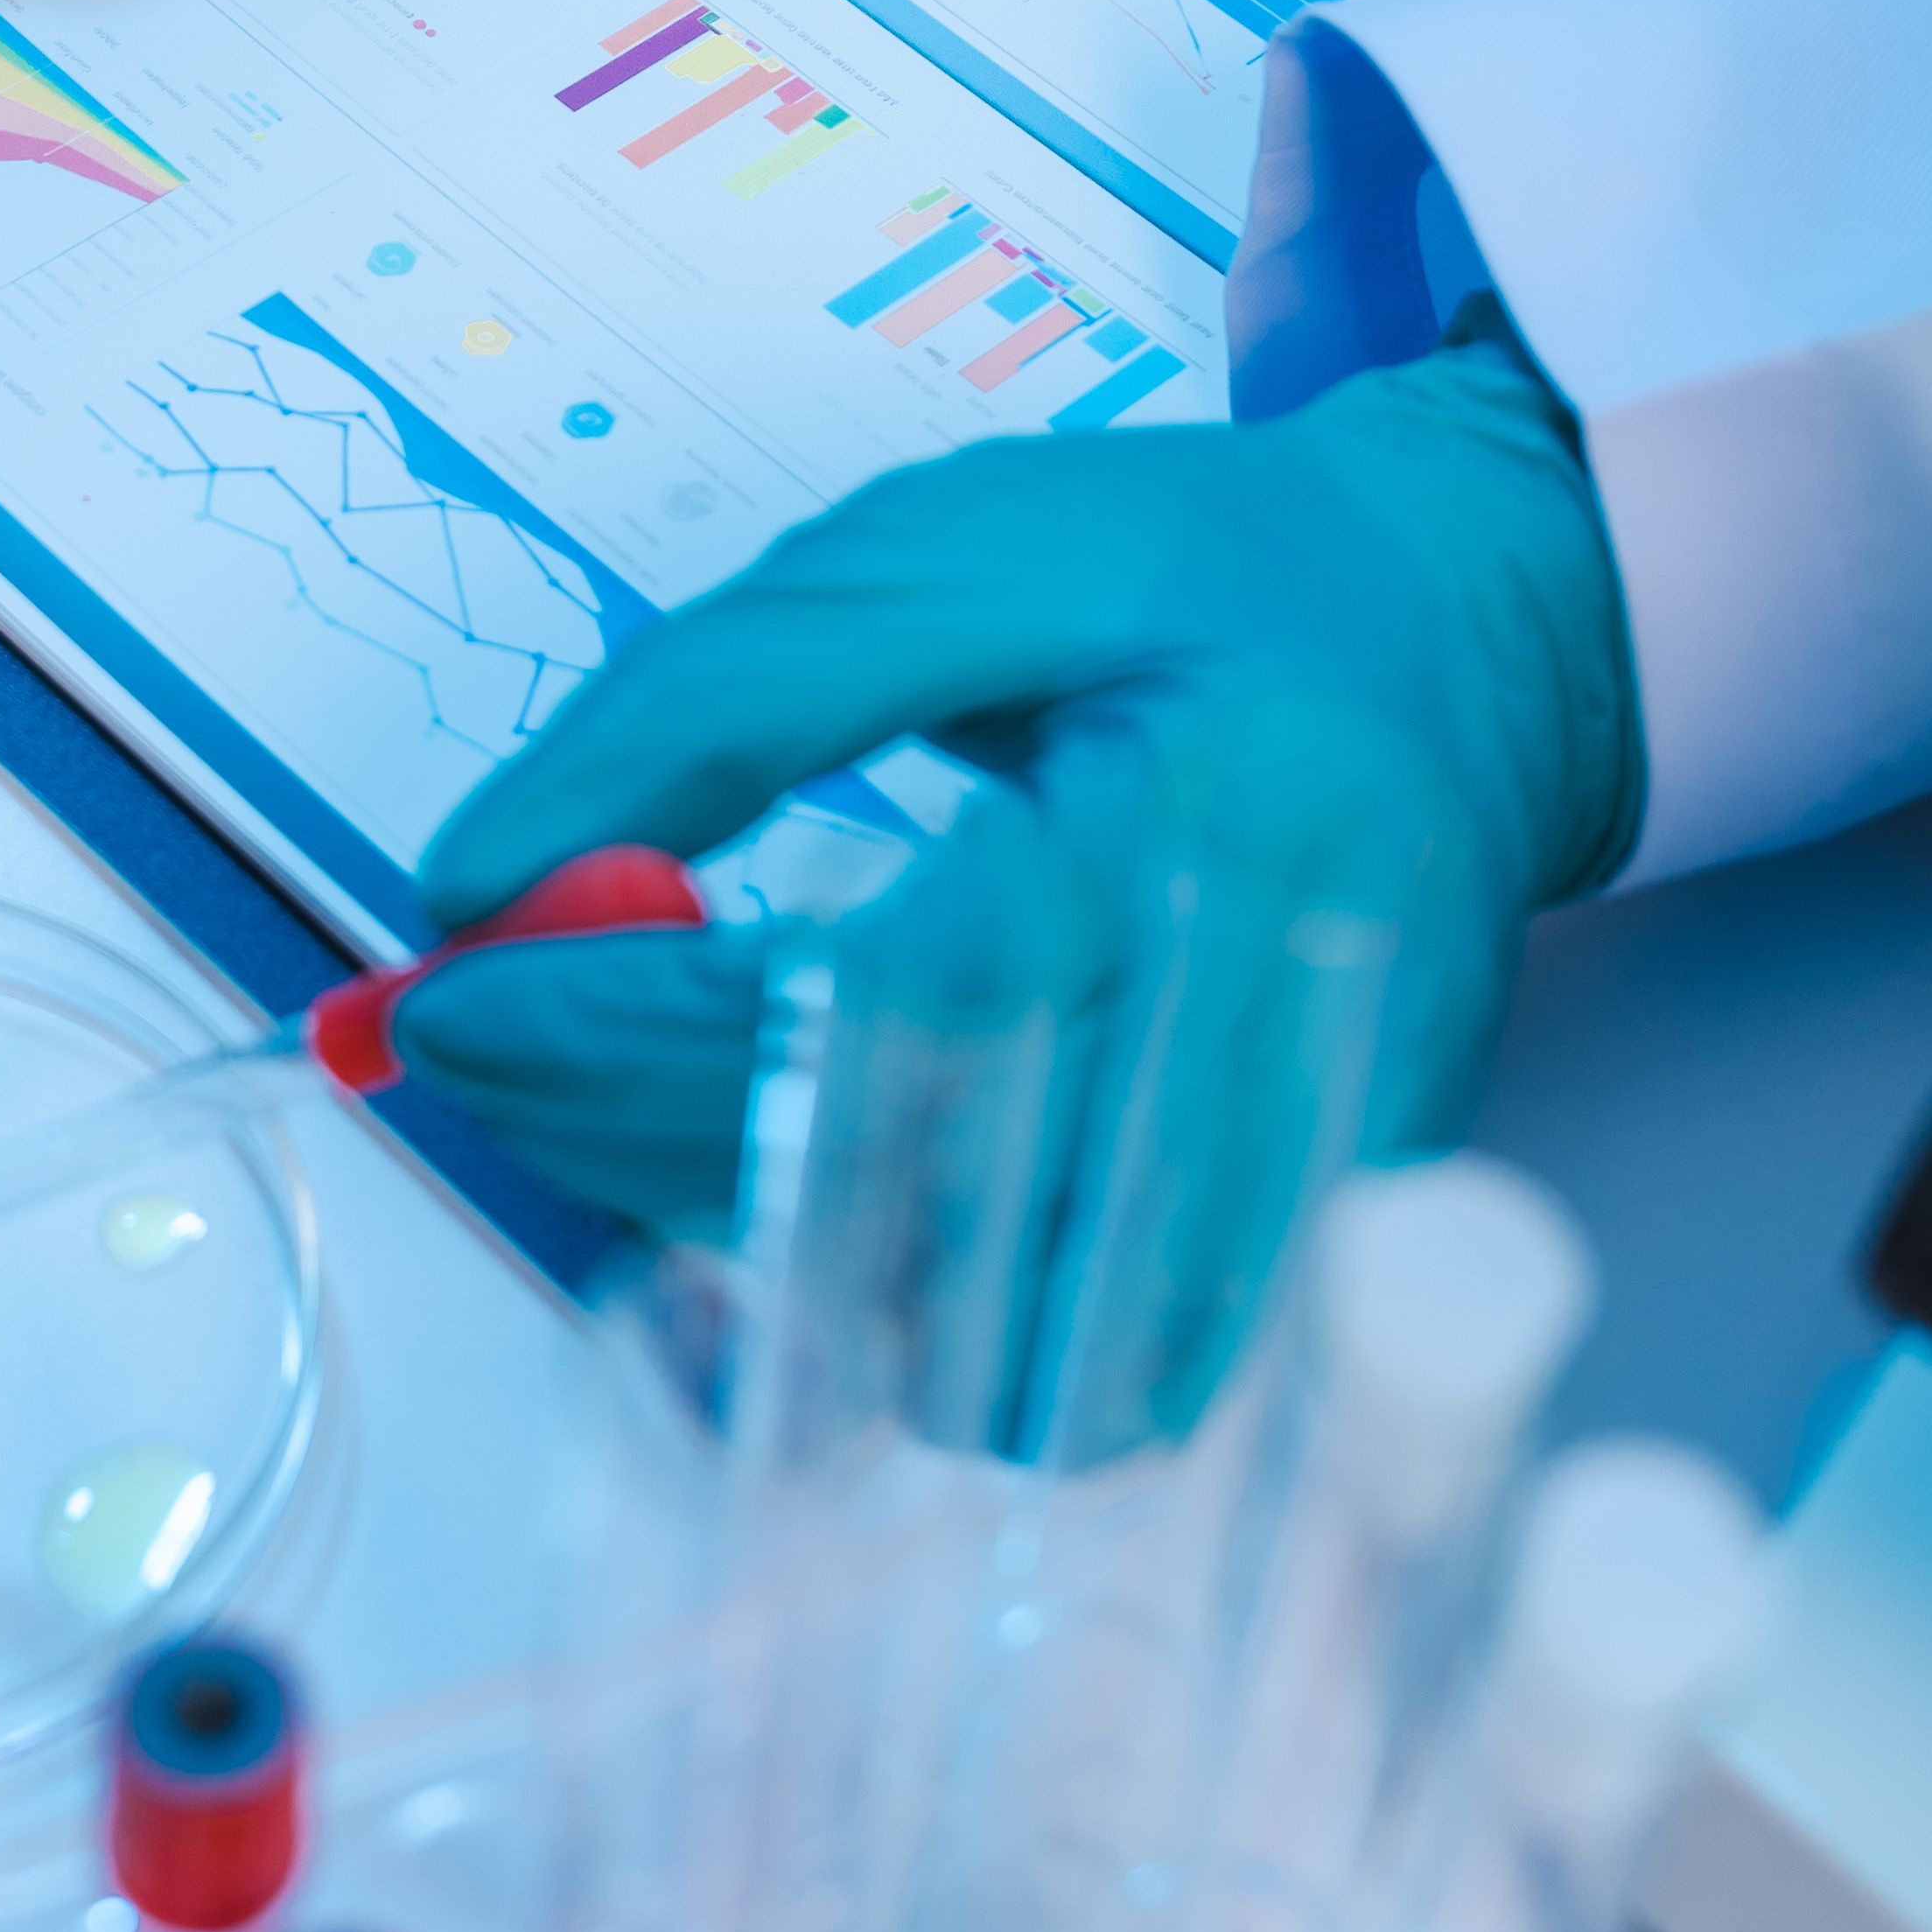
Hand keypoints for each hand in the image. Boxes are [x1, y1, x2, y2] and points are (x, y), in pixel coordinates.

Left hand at [386, 328, 1640, 1443]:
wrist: (1483, 633)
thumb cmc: (1208, 580)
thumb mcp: (948, 552)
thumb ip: (715, 699)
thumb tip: (481, 874)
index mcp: (1203, 825)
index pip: (870, 1003)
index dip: (623, 1028)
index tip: (447, 993)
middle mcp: (1276, 1033)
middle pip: (908, 1197)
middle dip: (636, 1142)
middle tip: (492, 1049)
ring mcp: (1314, 1177)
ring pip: (973, 1340)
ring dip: (757, 1243)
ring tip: (650, 1096)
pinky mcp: (1311, 1253)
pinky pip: (1067, 1380)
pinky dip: (899, 1316)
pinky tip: (812, 1178)